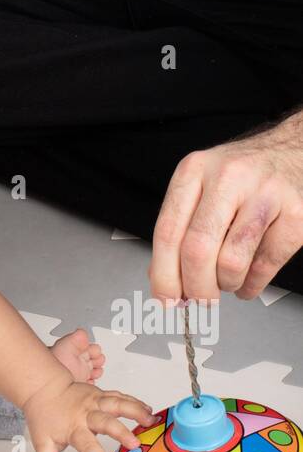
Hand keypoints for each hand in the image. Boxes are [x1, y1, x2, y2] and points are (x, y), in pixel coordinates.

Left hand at [23, 372, 152, 451]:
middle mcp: (86, 414)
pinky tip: (148, 409)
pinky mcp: (101, 394)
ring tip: (151, 420)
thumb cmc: (45, 415)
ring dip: (135, 411)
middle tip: (136, 444)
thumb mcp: (42, 442)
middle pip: (106, 422)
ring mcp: (95, 402)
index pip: (86, 444)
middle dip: (121, 432)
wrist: (43, 387)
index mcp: (73, 428)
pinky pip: (120, 397)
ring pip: (117, 404)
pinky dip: (135, 402)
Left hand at [150, 116, 302, 300]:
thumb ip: (180, 228)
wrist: (295, 150)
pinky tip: (248, 280)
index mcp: (194, 170)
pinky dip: (253, 284)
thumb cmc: (243, 174)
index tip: (164, 298)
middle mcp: (227, 178)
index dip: (163, 275)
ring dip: (226, 285)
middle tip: (199, 301)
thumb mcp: (202, 185)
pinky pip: (266, 265)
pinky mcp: (296, 214)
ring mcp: (265, 194)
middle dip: (195, 288)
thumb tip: (163, 280)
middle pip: (197, 250)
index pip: (167, 232)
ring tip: (228, 280)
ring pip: (231, 262)